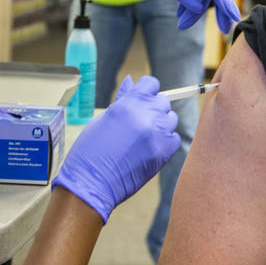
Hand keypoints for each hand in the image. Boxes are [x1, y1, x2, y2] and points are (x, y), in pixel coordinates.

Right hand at [52, 75, 179, 222]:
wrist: (92, 183)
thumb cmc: (91, 150)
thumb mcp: (103, 118)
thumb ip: (123, 99)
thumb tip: (131, 81)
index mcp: (129, 103)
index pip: (151, 84)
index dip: (146, 91)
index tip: (140, 101)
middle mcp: (147, 115)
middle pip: (163, 101)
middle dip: (153, 108)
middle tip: (138, 123)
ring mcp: (158, 134)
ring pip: (171, 119)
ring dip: (161, 124)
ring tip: (143, 137)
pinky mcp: (164, 153)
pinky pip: (174, 138)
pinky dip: (166, 142)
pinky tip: (149, 148)